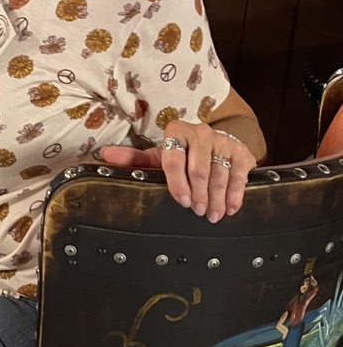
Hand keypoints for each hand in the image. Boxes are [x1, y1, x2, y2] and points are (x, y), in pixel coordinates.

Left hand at [99, 120, 256, 222]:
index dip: (177, 183)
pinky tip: (230, 208)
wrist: (214, 144)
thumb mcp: (158, 155)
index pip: (174, 158)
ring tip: (212, 215)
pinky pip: (239, 175)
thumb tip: (104, 156)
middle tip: (197, 212)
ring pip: (219, 174)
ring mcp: (223, 141)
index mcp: (175, 131)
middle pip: (199, 169)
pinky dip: (234, 195)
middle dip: (198, 194)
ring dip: (216, 198)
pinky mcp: (242, 151)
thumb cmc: (180, 153)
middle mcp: (200, 132)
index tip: (181, 201)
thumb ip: (133, 159)